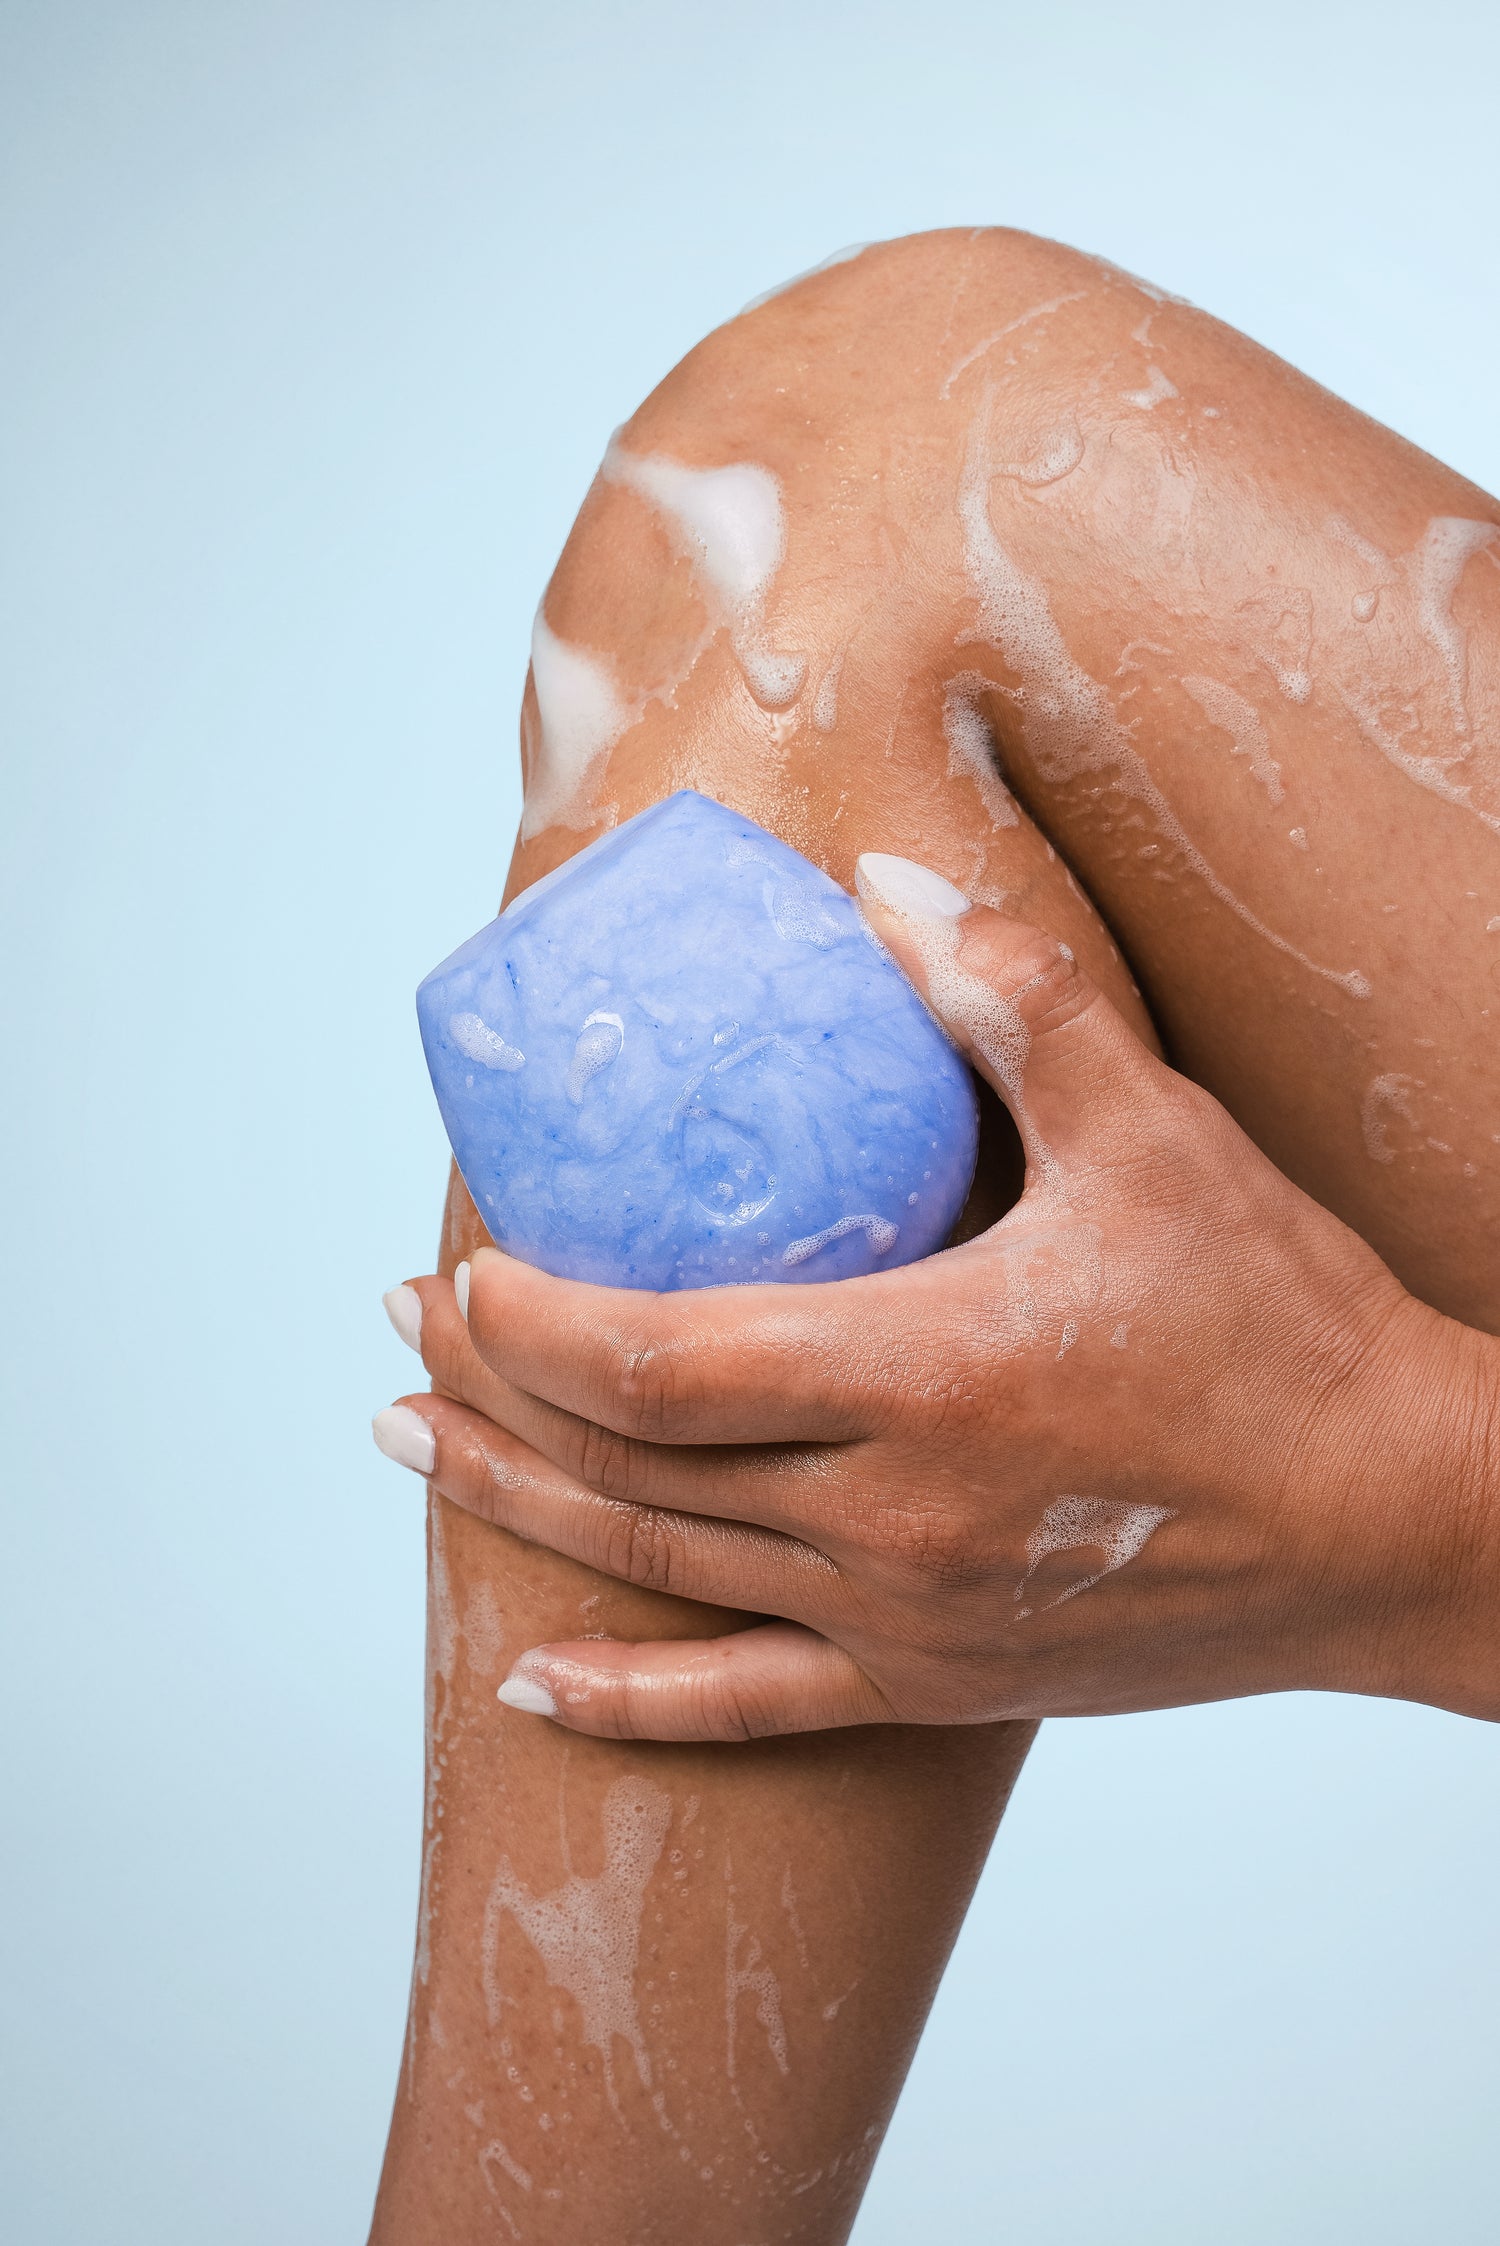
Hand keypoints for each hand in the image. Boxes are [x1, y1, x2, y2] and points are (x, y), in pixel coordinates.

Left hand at [374, 855, 1499, 1737]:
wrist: (1399, 1524)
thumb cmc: (1284, 1328)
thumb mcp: (1157, 1136)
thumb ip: (1011, 999)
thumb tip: (880, 885)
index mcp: (926, 1375)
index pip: (660, 1359)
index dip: (537, 1321)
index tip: (468, 1266)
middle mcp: (889, 1516)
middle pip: (629, 1462)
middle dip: (494, 1389)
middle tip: (404, 1328)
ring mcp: (903, 1616)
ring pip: (660, 1568)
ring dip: (519, 1506)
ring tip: (411, 1446)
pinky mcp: (937, 1680)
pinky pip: (749, 1706)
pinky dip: (630, 1699)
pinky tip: (530, 1683)